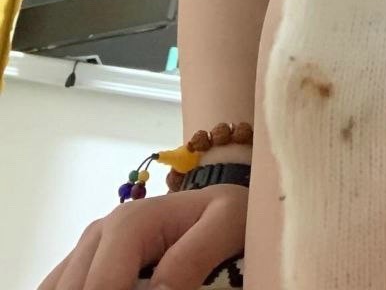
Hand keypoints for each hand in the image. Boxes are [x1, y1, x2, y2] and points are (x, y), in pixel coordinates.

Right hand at [36, 184, 247, 289]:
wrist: (216, 204)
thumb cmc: (225, 214)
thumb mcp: (227, 225)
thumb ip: (194, 256)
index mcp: (128, 223)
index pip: (101, 288)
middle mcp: (98, 233)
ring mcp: (86, 249)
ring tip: (137, 289)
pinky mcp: (81, 263)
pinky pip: (59, 288)